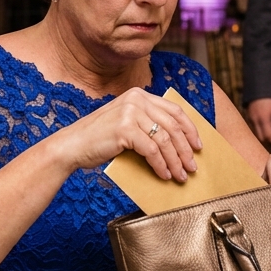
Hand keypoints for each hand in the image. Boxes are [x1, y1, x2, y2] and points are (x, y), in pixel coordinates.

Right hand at [54, 88, 201, 182]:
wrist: (73, 145)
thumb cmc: (100, 138)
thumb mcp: (126, 122)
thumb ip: (147, 122)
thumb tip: (178, 143)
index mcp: (139, 94)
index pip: (174, 110)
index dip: (190, 129)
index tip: (198, 146)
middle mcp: (136, 99)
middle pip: (173, 126)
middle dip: (186, 149)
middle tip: (192, 166)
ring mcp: (130, 113)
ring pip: (164, 140)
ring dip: (176, 161)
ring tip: (180, 175)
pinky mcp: (124, 129)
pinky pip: (152, 150)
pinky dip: (161, 165)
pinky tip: (164, 175)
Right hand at [246, 98, 270, 150]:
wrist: (260, 86)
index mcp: (264, 119)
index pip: (269, 136)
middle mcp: (255, 120)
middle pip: (262, 137)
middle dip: (270, 140)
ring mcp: (251, 118)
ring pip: (258, 133)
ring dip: (266, 134)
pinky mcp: (249, 116)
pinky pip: (255, 127)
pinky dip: (261, 129)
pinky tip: (268, 124)